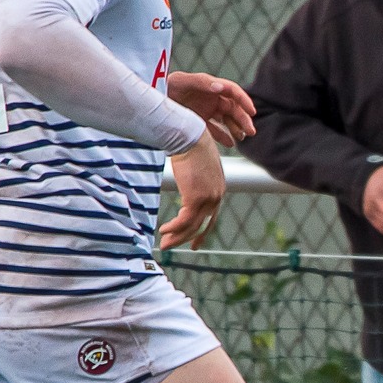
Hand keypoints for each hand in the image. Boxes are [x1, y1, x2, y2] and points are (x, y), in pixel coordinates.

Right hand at [161, 134, 224, 249]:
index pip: (212, 216)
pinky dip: (174, 227)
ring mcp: (208, 198)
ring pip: (192, 225)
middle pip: (202, 225)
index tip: (194, 242)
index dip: (202, 231)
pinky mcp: (196, 198)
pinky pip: (185, 220)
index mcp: (218, 189)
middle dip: (185, 238)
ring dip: (177, 235)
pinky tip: (164, 229)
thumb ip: (196, 177)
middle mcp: (216, 196)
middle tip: (171, 245)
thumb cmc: (190, 145)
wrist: (189, 137)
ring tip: (164, 242)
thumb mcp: (198, 165)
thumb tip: (188, 178)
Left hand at [167, 72, 256, 146]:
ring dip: (236, 128)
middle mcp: (209, 98)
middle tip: (251, 132)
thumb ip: (201, 82)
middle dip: (243, 119)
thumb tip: (220, 87)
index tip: (252, 112)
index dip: (244, 100)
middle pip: (233, 108)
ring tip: (241, 138)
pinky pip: (215, 130)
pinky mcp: (198, 122)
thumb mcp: (180, 81)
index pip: (232, 91)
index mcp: (209, 86)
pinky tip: (230, 144)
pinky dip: (223, 137)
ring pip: (226, 120)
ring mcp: (204, 110)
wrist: (146, 105)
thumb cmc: (162, 88)